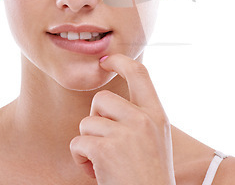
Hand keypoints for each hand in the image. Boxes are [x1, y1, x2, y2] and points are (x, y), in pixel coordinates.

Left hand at [69, 54, 175, 184]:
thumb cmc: (149, 177)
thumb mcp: (155, 140)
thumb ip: (140, 118)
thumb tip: (109, 103)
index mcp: (157, 115)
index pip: (140, 73)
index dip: (121, 60)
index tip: (106, 60)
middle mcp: (143, 118)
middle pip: (101, 99)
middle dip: (95, 120)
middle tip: (105, 143)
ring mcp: (125, 132)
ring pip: (87, 122)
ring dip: (88, 143)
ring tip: (104, 163)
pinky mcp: (106, 148)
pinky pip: (78, 143)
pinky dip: (81, 160)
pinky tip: (97, 173)